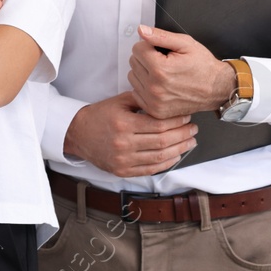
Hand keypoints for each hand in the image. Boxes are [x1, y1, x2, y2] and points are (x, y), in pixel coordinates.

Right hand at [63, 91, 198, 176]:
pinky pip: (150, 169)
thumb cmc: (98, 116)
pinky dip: (167, 163)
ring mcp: (123, 159)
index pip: (159, 124)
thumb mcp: (118, 102)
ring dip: (180, 150)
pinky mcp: (122, 170)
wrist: (77, 134)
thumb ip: (141, 100)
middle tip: (193, 129)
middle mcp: (123, 143)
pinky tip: (176, 156)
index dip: (177, 121)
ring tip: (190, 142)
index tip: (187, 117)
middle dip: (183, 135)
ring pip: (160, 157)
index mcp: (123, 123)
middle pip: (163, 141)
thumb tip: (166, 101)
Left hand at [127, 26, 236, 118]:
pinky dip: (144, 87)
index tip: (161, 51)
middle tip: (164, 61)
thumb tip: (141, 30)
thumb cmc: (204, 67)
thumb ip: (160, 36)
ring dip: (143, 72)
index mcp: (161, 69)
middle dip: (146, 58)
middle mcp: (155, 87)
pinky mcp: (155, 111)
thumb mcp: (186, 44)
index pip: (137, 48)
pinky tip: (159, 85)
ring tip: (162, 73)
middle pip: (133, 62)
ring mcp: (154, 101)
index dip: (149, 46)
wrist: (217, 89)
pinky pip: (136, 92)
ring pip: (132, 77)